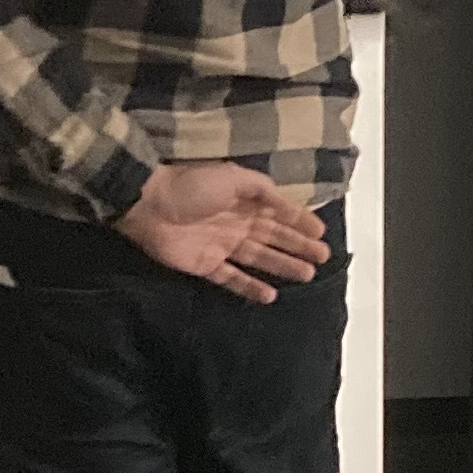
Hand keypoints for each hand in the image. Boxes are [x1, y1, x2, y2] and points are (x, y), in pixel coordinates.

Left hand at [115, 161, 332, 303]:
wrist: (149, 205)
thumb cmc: (191, 185)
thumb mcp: (232, 176)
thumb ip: (260, 188)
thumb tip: (284, 200)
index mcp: (243, 200)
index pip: (278, 212)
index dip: (300, 222)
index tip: (321, 234)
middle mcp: (236, 223)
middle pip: (273, 238)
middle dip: (298, 247)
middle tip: (322, 258)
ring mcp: (221, 246)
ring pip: (259, 258)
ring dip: (283, 266)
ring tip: (307, 275)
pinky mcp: (206, 266)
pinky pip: (232, 279)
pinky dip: (250, 287)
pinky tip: (271, 295)